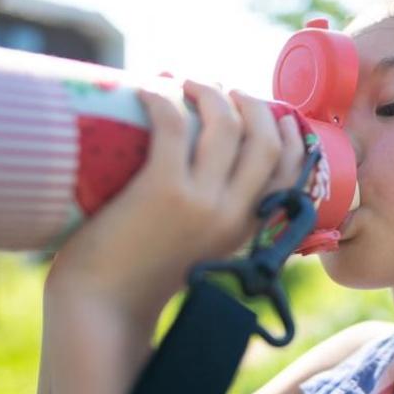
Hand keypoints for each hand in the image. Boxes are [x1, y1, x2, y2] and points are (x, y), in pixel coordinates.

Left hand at [44, 80, 307, 328]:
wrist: (102, 311)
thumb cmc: (139, 279)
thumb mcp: (198, 251)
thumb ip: (214, 220)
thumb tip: (205, 171)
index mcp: (245, 229)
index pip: (290, 170)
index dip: (287, 132)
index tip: (269, 110)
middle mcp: (232, 213)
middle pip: (264, 138)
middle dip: (250, 102)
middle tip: (222, 89)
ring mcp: (200, 201)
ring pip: (224, 123)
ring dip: (208, 91)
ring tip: (186, 82)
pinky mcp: (161, 189)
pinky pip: (172, 124)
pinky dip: (162, 97)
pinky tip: (147, 89)